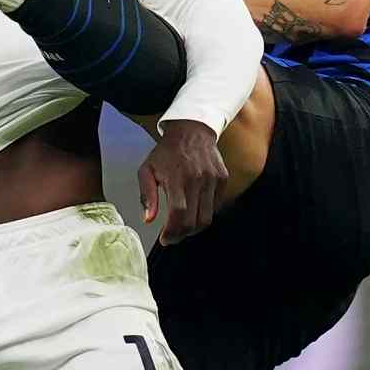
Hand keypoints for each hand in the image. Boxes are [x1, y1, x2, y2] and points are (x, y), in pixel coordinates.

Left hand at [137, 119, 228, 245]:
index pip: (179, 214)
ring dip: (194, 228)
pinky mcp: (222, 179)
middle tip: (172, 237)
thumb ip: (147, 196)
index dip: (172, 232)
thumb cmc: (166, 152)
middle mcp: (198, 180)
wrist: (191, 130)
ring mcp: (213, 179)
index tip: (165, 239)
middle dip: (182, 235)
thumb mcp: (147, 170)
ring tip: (182, 227)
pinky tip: (193, 210)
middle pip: (194, 221)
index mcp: (177, 178)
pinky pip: (215, 206)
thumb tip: (148, 219)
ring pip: (207, 217)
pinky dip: (204, 213)